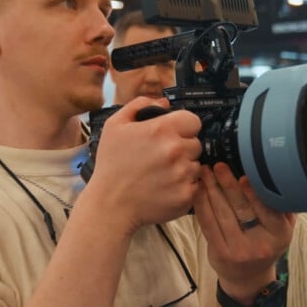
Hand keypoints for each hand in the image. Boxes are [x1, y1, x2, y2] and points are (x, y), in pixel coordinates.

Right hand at [86, 97, 201, 232]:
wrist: (110, 204)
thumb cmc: (111, 165)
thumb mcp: (115, 126)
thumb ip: (139, 105)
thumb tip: (164, 102)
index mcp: (162, 129)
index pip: (193, 121)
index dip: (184, 127)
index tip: (173, 135)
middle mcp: (176, 150)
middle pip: (196, 143)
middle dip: (184, 148)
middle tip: (164, 157)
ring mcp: (183, 174)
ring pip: (196, 165)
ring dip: (185, 168)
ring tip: (163, 174)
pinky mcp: (186, 195)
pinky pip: (195, 185)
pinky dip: (184, 186)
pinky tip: (166, 188)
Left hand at [194, 163, 295, 302]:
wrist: (248, 276)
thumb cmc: (265, 241)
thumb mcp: (282, 227)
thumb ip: (282, 204)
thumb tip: (275, 173)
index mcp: (280, 234)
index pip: (268, 211)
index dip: (255, 194)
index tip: (244, 176)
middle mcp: (260, 244)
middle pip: (242, 209)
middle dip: (228, 185)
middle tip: (219, 166)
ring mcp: (238, 250)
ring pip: (222, 214)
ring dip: (211, 190)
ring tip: (206, 172)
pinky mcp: (219, 252)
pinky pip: (208, 224)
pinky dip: (201, 204)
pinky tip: (198, 190)